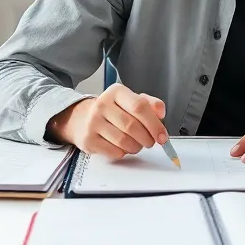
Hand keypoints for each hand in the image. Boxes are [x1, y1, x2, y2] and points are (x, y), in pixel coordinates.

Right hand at [47, 84, 167, 160]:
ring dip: (137, 147)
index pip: (139, 107)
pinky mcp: (88, 140)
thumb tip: (161, 113)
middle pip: (132, 126)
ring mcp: (93, 123)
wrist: (82, 118)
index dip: (154, 124)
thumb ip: (150, 104)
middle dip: (147, 138)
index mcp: (116, 92)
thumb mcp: (131, 100)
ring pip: (124, 141)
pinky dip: (124, 152)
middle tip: (151, 142)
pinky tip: (124, 147)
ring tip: (138, 144)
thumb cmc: (113, 110)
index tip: (162, 136)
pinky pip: (114, 151)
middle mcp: (102, 104)